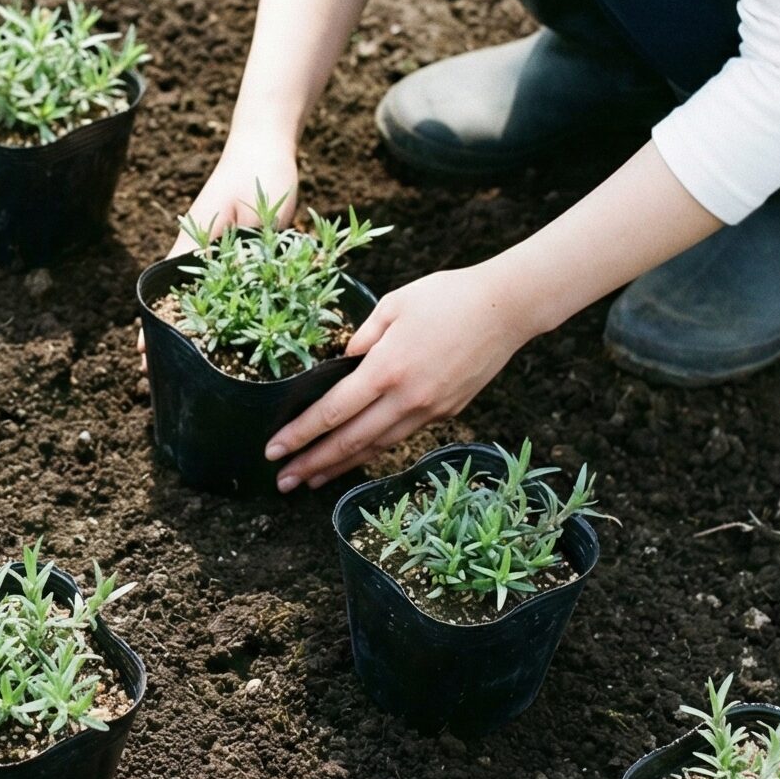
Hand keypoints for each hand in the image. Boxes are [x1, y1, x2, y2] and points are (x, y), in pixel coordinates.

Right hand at [139, 138, 298, 375]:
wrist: (266, 144)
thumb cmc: (258, 173)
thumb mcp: (258, 212)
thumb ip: (254, 247)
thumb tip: (256, 287)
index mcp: (195, 244)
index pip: (166, 291)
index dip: (157, 324)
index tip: (145, 353)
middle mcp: (200, 251)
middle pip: (179, 301)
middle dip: (171, 336)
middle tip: (165, 375)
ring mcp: (216, 252)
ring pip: (202, 299)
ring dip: (196, 329)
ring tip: (194, 368)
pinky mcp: (236, 250)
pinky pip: (228, 287)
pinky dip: (224, 311)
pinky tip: (232, 336)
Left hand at [263, 263, 528, 491]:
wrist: (505, 309)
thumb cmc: (446, 297)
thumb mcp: (393, 304)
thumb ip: (361, 337)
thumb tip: (342, 363)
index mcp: (386, 368)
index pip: (333, 412)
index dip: (301, 434)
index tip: (274, 450)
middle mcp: (407, 398)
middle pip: (350, 441)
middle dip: (313, 464)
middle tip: (284, 482)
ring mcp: (430, 410)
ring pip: (377, 446)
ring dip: (341, 465)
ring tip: (313, 479)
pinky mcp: (448, 412)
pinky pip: (401, 436)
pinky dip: (374, 450)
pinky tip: (357, 455)